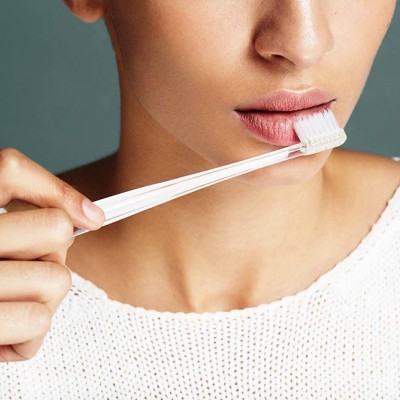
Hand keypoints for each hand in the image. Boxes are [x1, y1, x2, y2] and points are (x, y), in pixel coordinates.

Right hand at [0, 148, 103, 361]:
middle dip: (53, 252)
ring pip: (56, 278)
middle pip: (55, 229)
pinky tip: (5, 330)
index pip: (10, 172)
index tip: (90, 217)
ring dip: (44, 297)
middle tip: (27, 266)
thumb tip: (93, 216)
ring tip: (13, 301)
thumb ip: (29, 205)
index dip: (59, 194)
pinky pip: (37, 321)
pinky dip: (30, 333)